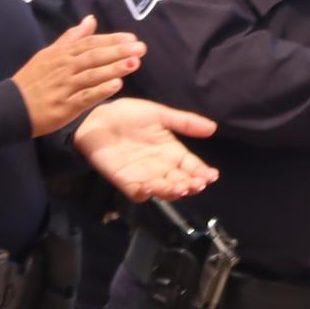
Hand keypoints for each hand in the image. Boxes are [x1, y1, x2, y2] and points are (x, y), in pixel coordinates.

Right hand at [18, 15, 146, 132]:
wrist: (10, 106)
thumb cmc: (32, 80)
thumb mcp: (48, 54)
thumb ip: (71, 38)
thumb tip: (90, 20)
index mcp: (62, 54)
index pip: (91, 43)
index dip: (112, 40)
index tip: (132, 38)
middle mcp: (64, 68)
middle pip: (94, 56)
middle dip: (119, 51)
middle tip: (141, 48)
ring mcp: (64, 87)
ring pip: (92, 74)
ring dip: (114, 68)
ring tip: (135, 63)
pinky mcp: (64, 106)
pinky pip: (85, 97)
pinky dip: (100, 90)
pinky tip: (116, 85)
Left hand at [74, 96, 220, 202]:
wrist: (97, 118)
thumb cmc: (128, 115)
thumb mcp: (160, 115)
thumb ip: (184, 122)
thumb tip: (213, 127)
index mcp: (172, 152)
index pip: (192, 167)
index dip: (203, 173)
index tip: (211, 175)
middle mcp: (161, 167)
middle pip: (181, 182)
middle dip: (191, 185)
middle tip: (196, 183)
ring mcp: (144, 176)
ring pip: (163, 190)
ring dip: (172, 191)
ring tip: (180, 187)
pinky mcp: (125, 181)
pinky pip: (137, 193)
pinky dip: (145, 193)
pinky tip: (151, 188)